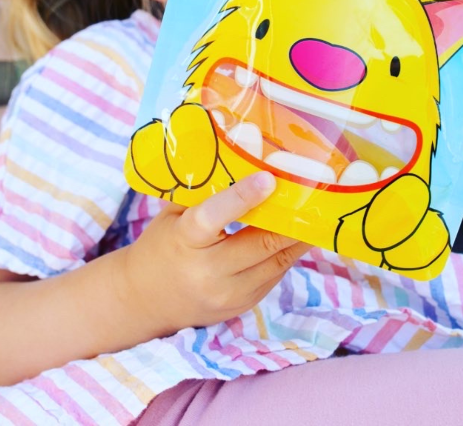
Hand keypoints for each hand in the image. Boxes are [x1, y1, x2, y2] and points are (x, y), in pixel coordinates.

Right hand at [123, 172, 308, 335]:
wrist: (145, 302)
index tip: (269, 179)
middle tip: (314, 195)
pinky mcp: (241, 305)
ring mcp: (227, 293)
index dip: (243, 197)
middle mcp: (207, 271)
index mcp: (185, 240)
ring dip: (298, 239)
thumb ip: (201, 191)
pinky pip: (273, 276)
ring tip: (317, 214)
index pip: (214, 216)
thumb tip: (234, 157)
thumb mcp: (172, 215)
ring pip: (275, 262)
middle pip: (260, 243)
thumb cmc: (162, 246)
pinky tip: (297, 236)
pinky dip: (286, 255)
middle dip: (291, 220)